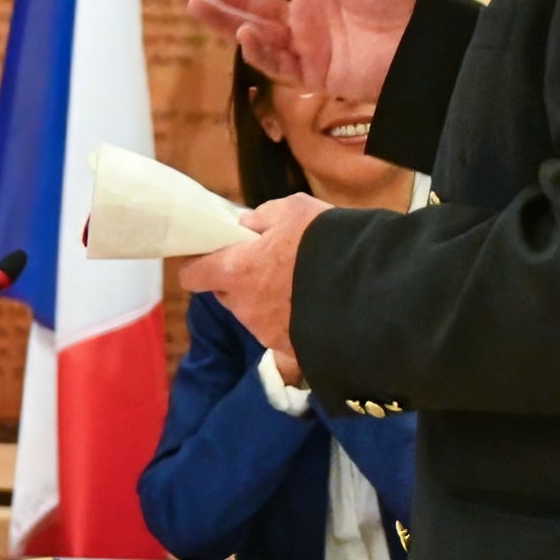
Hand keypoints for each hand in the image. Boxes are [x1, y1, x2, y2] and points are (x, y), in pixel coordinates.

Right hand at [168, 0, 421, 101]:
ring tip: (192, 3)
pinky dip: (258, 49)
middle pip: (247, 3)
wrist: (428, 43)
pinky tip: (242, 30)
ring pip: (253, 32)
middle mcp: (304, 16)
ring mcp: (306, 46)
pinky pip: (278, 63)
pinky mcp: (315, 74)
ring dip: (222, 19)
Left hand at [177, 193, 332, 360]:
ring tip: (298, 287)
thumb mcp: (291, 209)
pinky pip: (280, 338)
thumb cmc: (322, 240)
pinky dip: (289, 327)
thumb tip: (246, 227)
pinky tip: (310, 315)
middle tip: (265, 266)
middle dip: (237, 281)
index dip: (199, 265)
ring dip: (265, 303)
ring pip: (253, 315)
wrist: (366, 286)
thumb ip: (260, 217)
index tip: (211, 256)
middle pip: (225, 294)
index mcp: (235, 271)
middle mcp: (243, 306)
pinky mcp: (290, 350)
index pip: (193, 275)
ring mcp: (265, 332)